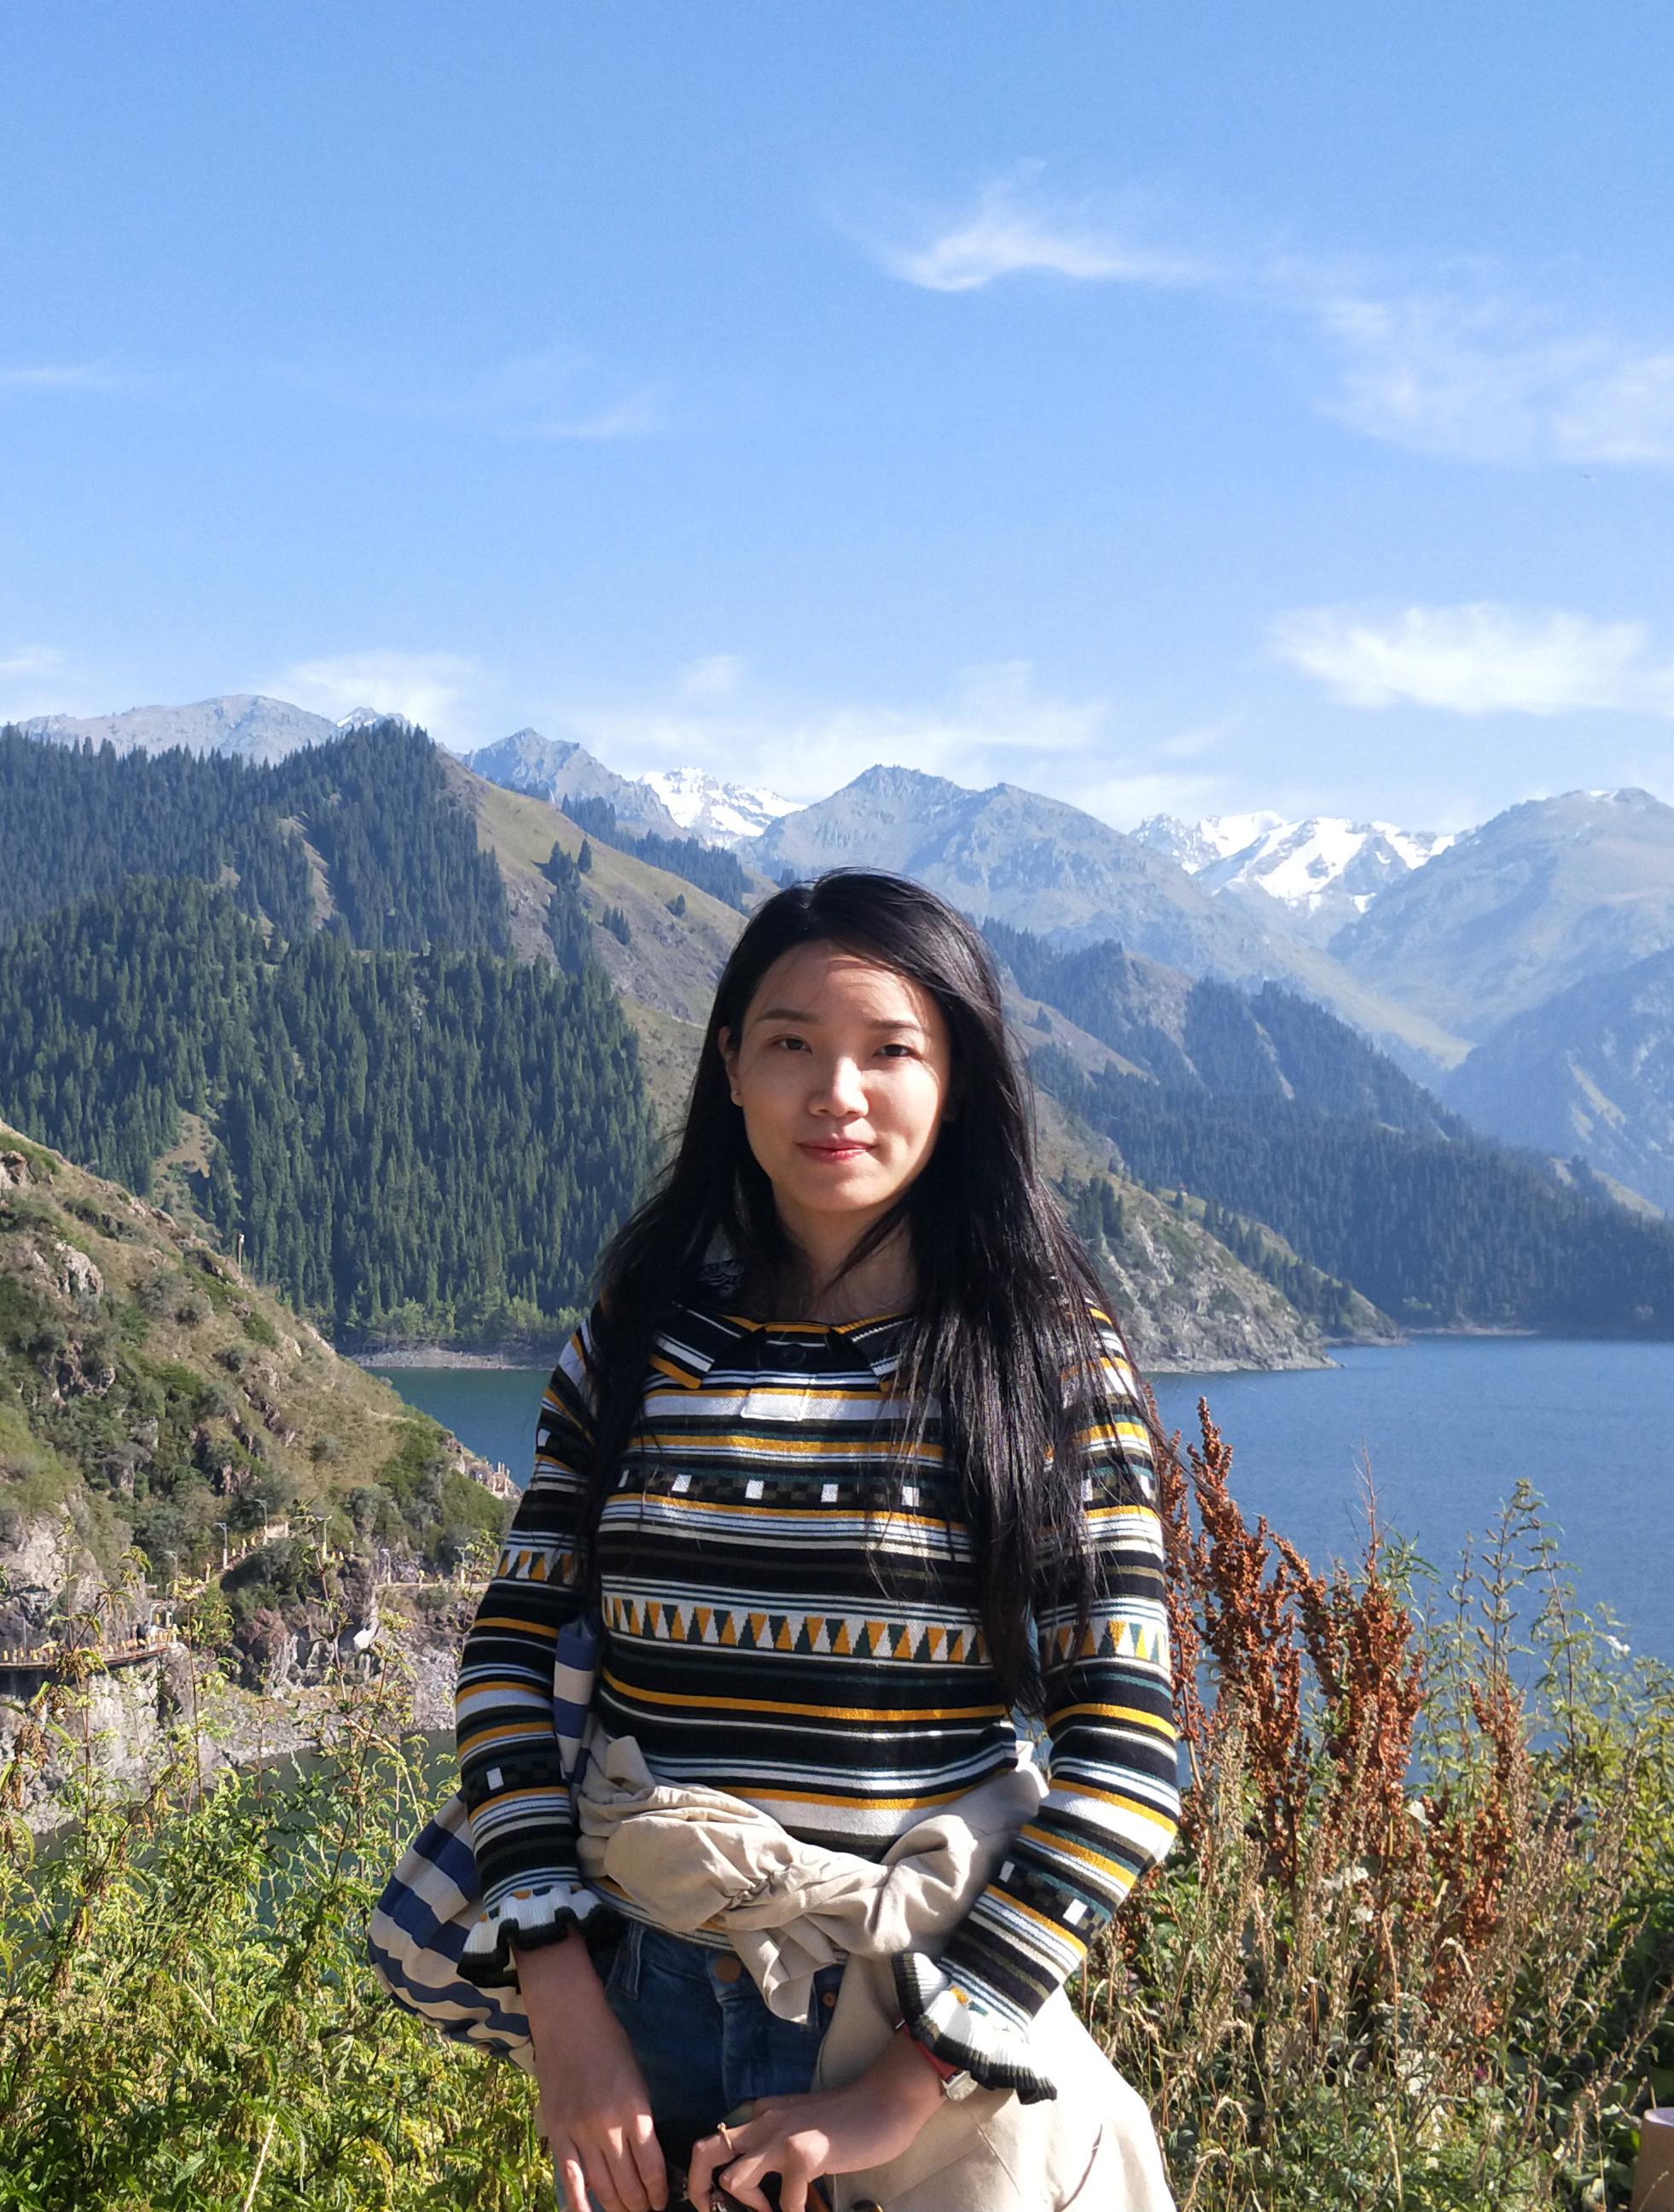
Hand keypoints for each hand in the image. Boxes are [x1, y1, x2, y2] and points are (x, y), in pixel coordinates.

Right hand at [517, 1934, 668, 2211]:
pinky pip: (568, 2178)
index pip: (652, 2167)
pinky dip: (577, 2204)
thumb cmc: (609, 2043)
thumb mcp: (637, 2078)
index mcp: (636, 2110)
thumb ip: (640, 2118)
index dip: (658, 2192)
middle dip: (639, 2204)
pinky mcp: (557, 2132)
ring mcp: (580, 2132)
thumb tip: (646, 2156)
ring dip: (616, 2207)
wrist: (569, 2020)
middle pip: (627, 2183)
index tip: (661, 2202)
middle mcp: (609, 2127)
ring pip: (601, 2186)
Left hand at [686, 2030, 942, 2211]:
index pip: (717, 2141)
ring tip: (775, 2210)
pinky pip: (784, 2203)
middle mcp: (763, 2122)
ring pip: (733, 2180)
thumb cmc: (849, 2119)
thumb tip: (759, 2183)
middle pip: (706, 2151)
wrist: (884, 2101)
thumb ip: (776, 2145)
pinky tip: (810, 2208)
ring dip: (750, 2206)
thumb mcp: (800, 2124)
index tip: (721, 2200)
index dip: (710, 2176)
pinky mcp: (804, 2155)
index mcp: (762, 2114)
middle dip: (699, 2188)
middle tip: (712, 2209)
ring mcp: (781, 2137)